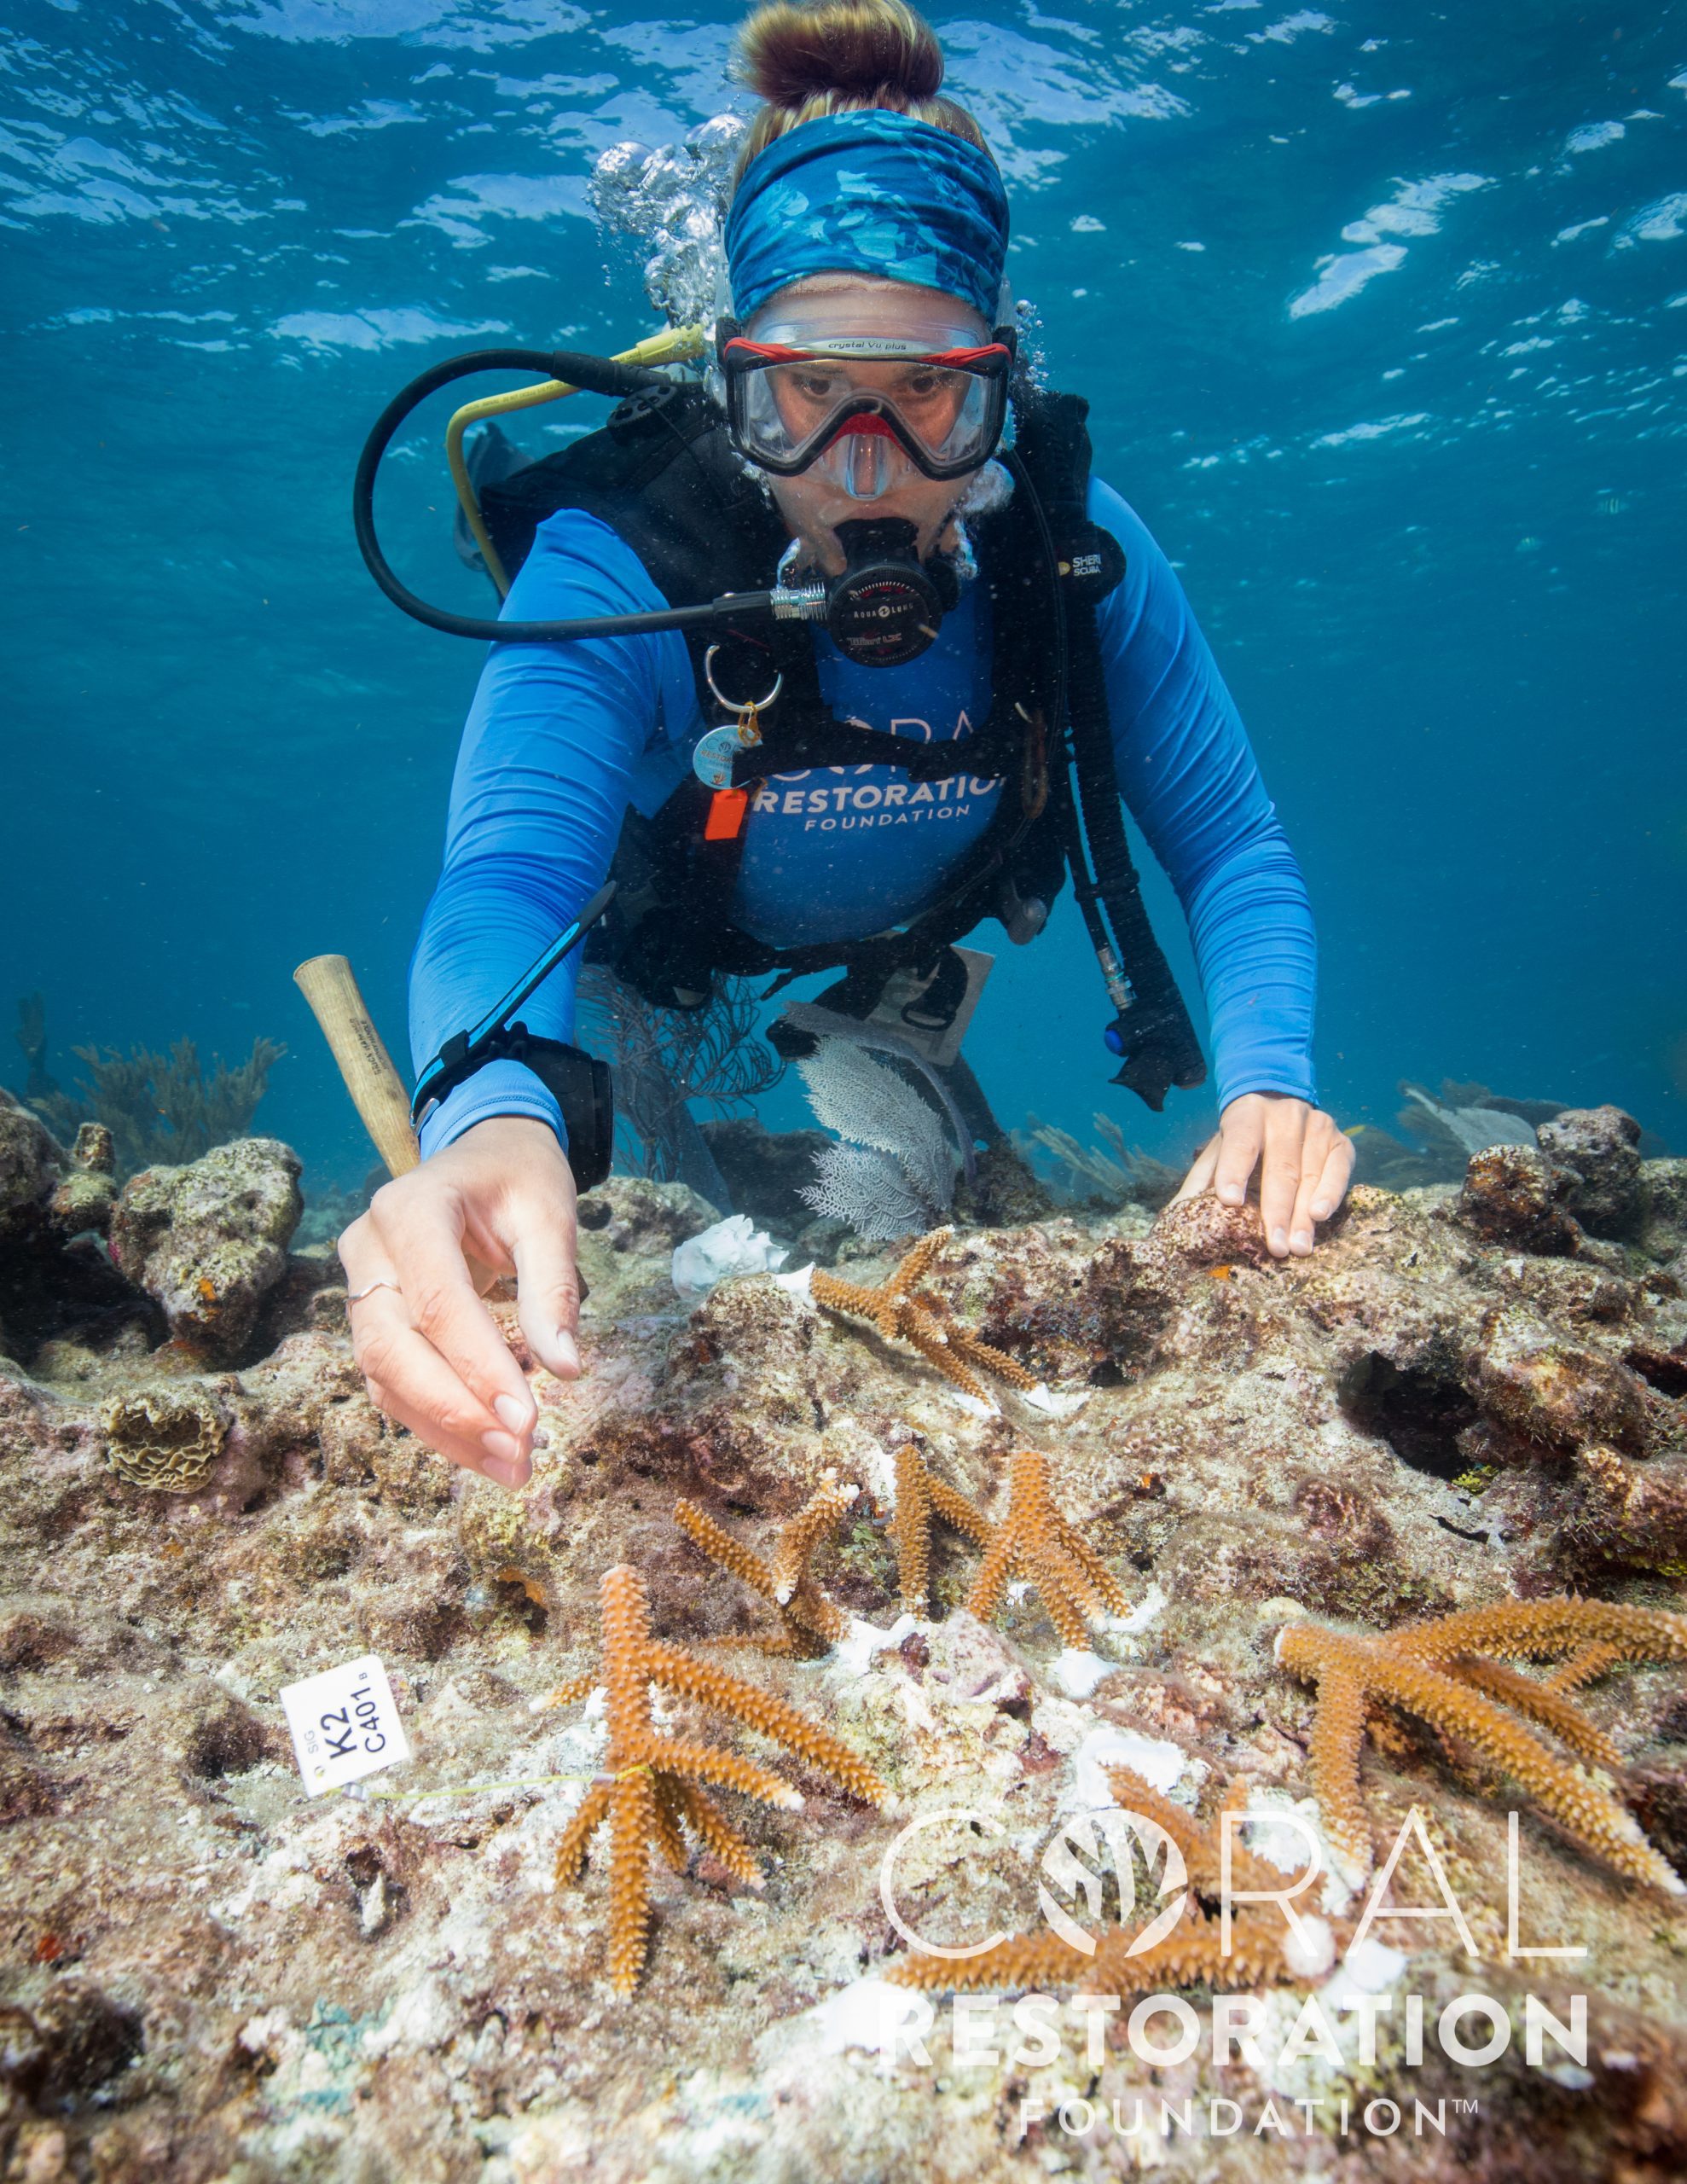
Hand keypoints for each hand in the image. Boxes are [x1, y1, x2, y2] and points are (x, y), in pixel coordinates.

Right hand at [337, 1116, 582, 1489]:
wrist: (484, 1153)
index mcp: (410, 1208)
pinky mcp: (373, 1317)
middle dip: (455, 1410)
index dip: (479, 1367)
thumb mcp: (550, 1216)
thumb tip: (565, 1368)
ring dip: (445, 1429)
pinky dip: (436, 1421)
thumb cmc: (519, 1178)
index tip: (528, 1419)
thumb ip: (554, 1289)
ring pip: (385, 1375)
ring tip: (512, 1467)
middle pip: (393, 1347)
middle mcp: (369, 1247)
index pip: (437, 1302)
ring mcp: (362, 1284)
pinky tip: (486, 1450)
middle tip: (519, 1455)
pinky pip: (392, 1381)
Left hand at [1173, 1093, 1353, 1258]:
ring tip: (1298, 1247)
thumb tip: (1174, 1220)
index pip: (1240, 1144)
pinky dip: (1332, 1193)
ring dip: (1304, 1214)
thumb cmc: (1241, 1139)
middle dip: (1277, 1211)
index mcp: (1247, 1114)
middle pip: (1280, 1167)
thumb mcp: (1217, 1150)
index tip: (1229, 1201)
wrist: (1279, 1098)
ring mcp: (1318, 1126)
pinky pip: (1340, 1169)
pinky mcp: (1341, 1141)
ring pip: (1311, 1174)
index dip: (1234, 1171)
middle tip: (1275, 1247)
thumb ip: (1199, 1182)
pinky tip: (1321, 1216)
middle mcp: (1285, 1116)